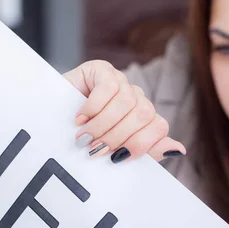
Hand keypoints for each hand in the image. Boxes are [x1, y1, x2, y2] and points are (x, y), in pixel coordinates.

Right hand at [63, 60, 185, 162]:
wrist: (49, 120)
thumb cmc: (81, 139)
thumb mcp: (113, 150)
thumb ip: (146, 150)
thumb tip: (179, 150)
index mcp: (143, 117)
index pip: (159, 126)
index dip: (141, 144)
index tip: (118, 158)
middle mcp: (135, 97)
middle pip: (144, 114)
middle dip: (118, 137)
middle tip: (95, 150)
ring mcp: (120, 81)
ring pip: (127, 102)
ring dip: (103, 125)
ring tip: (84, 136)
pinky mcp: (101, 69)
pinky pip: (108, 87)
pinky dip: (93, 107)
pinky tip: (79, 118)